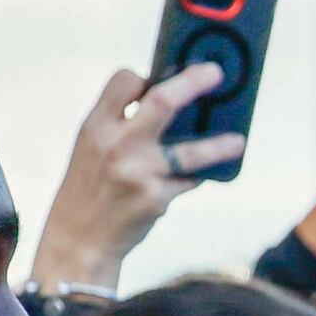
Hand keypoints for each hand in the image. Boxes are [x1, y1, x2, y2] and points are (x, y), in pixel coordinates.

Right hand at [28, 64, 244, 291]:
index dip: (145, 75)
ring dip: (220, 145)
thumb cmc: (90, 191)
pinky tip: (204, 177)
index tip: (163, 75)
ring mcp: (137, 172)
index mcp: (95, 126)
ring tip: (238, 142)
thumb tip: (174, 103)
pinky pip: (189, 181)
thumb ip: (120, 126)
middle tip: (216, 74)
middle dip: (194, 81)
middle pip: (163, 101)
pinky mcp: (155, 199)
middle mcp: (116, 145)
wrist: (78, 241)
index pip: (123, 81)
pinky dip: (197, 178)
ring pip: (191, 151)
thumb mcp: (91, 150)